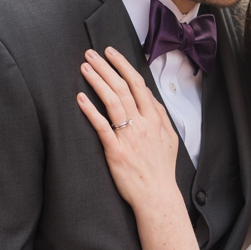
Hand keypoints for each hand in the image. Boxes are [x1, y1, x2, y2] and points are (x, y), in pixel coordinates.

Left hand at [76, 48, 180, 209]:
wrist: (157, 195)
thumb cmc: (161, 170)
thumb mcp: (170, 140)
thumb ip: (161, 118)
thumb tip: (152, 100)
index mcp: (155, 120)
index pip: (139, 85)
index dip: (124, 66)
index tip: (112, 54)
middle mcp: (143, 125)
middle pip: (123, 88)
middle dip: (107, 67)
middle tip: (92, 53)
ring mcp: (129, 137)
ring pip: (113, 102)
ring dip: (98, 82)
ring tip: (85, 68)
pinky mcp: (115, 151)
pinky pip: (102, 126)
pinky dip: (91, 111)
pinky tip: (80, 98)